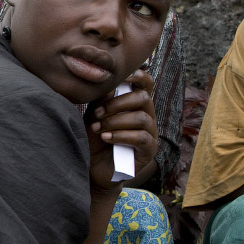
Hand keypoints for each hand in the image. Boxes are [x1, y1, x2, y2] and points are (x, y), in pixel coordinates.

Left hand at [85, 69, 156, 191]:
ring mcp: (150, 133)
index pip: (146, 84)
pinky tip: (106, 138)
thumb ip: (102, 99)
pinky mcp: (149, 150)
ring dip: (116, 121)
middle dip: (118, 103)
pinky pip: (142, 138)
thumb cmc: (95, 137)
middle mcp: (147, 116)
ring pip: (142, 119)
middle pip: (143, 99)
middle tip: (98, 113)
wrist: (93, 167)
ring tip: (98, 129)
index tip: (122, 76)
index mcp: (135, 104)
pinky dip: (121, 135)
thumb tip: (108, 84)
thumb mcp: (95, 115)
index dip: (138, 76)